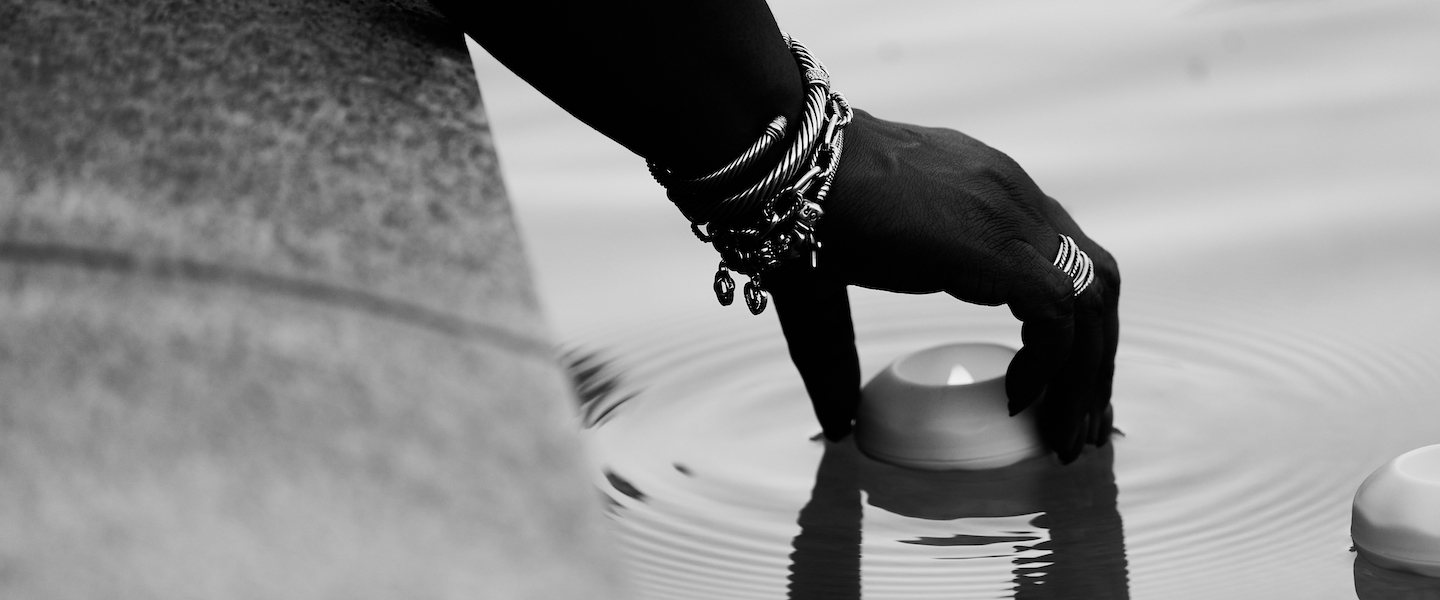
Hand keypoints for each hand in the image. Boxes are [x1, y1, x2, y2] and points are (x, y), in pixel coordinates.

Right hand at [765, 109, 1120, 463]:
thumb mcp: (831, 289)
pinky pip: (1058, 313)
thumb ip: (839, 354)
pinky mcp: (999, 244)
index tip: (1057, 385)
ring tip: (1068, 430)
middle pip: (1095, 278)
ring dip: (1090, 370)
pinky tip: (1020, 399)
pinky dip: (1052, 363)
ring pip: (1093, 298)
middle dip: (1097, 356)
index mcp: (984, 191)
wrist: (788, 163)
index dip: (1072, 325)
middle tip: (1082, 422)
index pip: (1063, 254)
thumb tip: (833, 422)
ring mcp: (1011, 213)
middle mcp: (1011, 195)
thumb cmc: (793, 211)